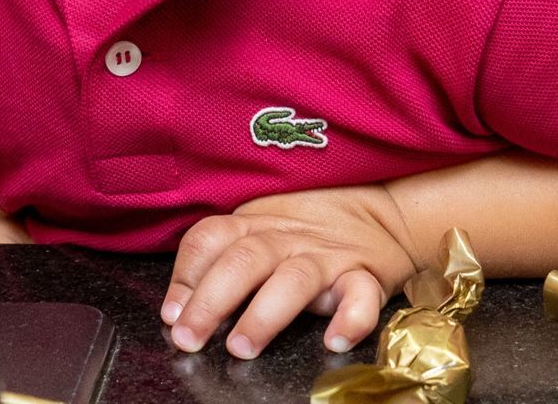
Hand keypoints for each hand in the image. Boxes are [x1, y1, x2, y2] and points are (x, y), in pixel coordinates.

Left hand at [162, 184, 419, 358]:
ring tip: (242, 347)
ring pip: (294, 278)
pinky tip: (336, 339)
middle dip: (211, 300)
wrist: (385, 210)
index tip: (172, 315)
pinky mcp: (367, 275)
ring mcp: (328, 256)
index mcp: (256, 224)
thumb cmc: (311, 228)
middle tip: (189, 338)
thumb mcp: (262, 230)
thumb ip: (222, 261)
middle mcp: (288, 237)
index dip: (186, 275)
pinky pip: (361, 295)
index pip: (211, 238)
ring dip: (264, 314)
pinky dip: (351, 318)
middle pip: (245, 259)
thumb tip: (177, 312)